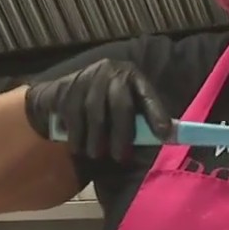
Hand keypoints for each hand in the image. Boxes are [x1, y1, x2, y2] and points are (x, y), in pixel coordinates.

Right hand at [23, 59, 172, 160]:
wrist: (64, 89)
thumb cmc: (104, 104)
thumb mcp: (125, 106)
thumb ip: (141, 122)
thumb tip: (161, 141)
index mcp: (133, 77)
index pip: (148, 95)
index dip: (156, 114)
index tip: (164, 134)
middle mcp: (112, 72)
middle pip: (121, 105)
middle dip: (122, 134)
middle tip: (120, 157)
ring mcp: (88, 77)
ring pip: (94, 112)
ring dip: (95, 138)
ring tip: (95, 155)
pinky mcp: (66, 87)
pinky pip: (72, 115)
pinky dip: (75, 135)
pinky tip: (77, 146)